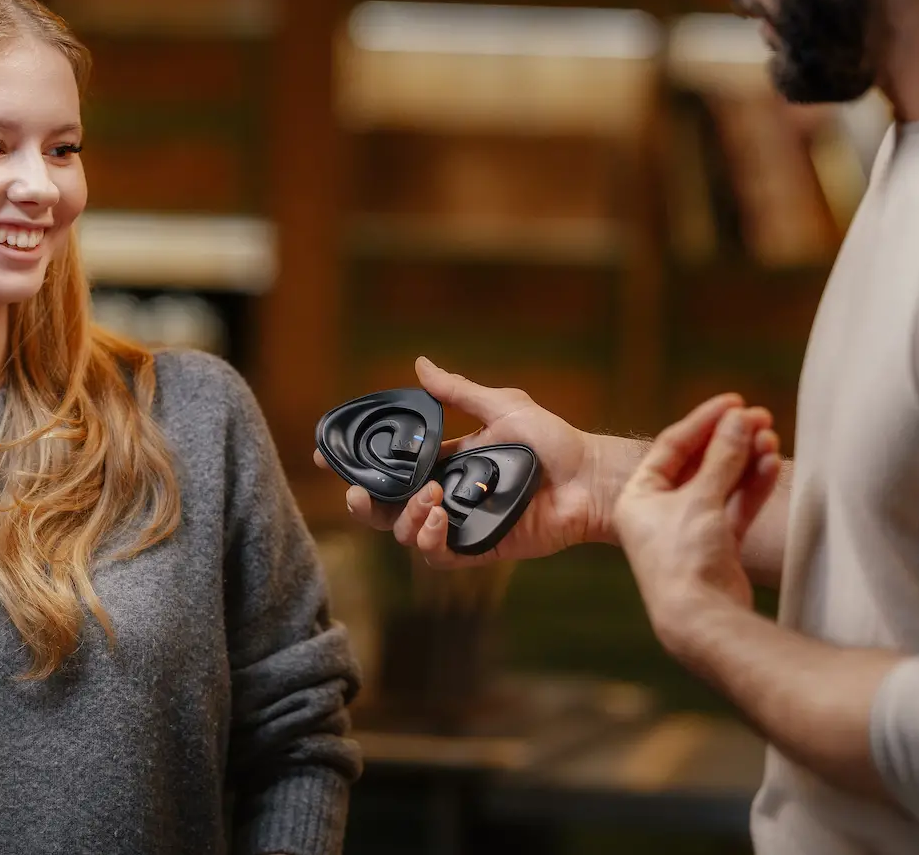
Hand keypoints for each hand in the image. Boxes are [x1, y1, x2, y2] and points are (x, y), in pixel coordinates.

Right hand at [316, 357, 780, 568]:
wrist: (589, 477)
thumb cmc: (554, 440)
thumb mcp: (502, 405)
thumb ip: (458, 392)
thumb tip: (419, 364)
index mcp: (448, 463)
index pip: (392, 466)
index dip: (359, 464)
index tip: (329, 455)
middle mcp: (448, 496)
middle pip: (388, 508)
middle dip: (364, 504)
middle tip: (359, 492)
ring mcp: (461, 525)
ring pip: (408, 534)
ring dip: (407, 518)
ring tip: (432, 499)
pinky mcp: (479, 548)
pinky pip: (439, 555)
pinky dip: (431, 538)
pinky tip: (441, 518)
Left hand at [614, 406, 767, 645]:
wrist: (701, 621)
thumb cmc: (684, 559)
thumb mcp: (699, 500)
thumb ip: (721, 458)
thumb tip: (739, 419)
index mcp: (638, 496)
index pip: (672, 445)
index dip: (704, 420)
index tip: (734, 401)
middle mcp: (659, 511)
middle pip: (699, 462)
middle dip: (730, 440)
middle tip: (760, 417)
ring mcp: (689, 529)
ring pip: (720, 484)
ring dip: (745, 460)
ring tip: (771, 438)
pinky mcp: (716, 547)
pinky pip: (735, 507)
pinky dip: (752, 487)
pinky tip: (771, 464)